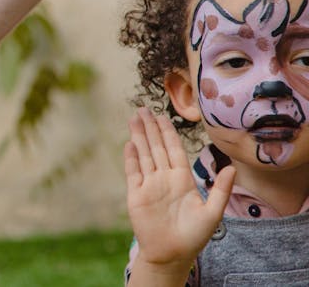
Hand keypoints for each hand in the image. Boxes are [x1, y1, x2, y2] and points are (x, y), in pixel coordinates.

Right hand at [125, 108, 233, 274]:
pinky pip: (133, 172)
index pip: (174, 150)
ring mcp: (149, 185)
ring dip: (139, 137)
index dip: (168, 132)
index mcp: (182, 179)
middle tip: (143, 109)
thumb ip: (220, 190)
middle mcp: (164, 178)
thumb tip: (233, 168)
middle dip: (150, 128)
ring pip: (144, 155)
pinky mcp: (136, 194)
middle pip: (156, 147)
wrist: (172, 253)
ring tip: (134, 119)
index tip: (162, 116)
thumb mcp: (212, 212)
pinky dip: (131, 158)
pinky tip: (129, 144)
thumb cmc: (194, 236)